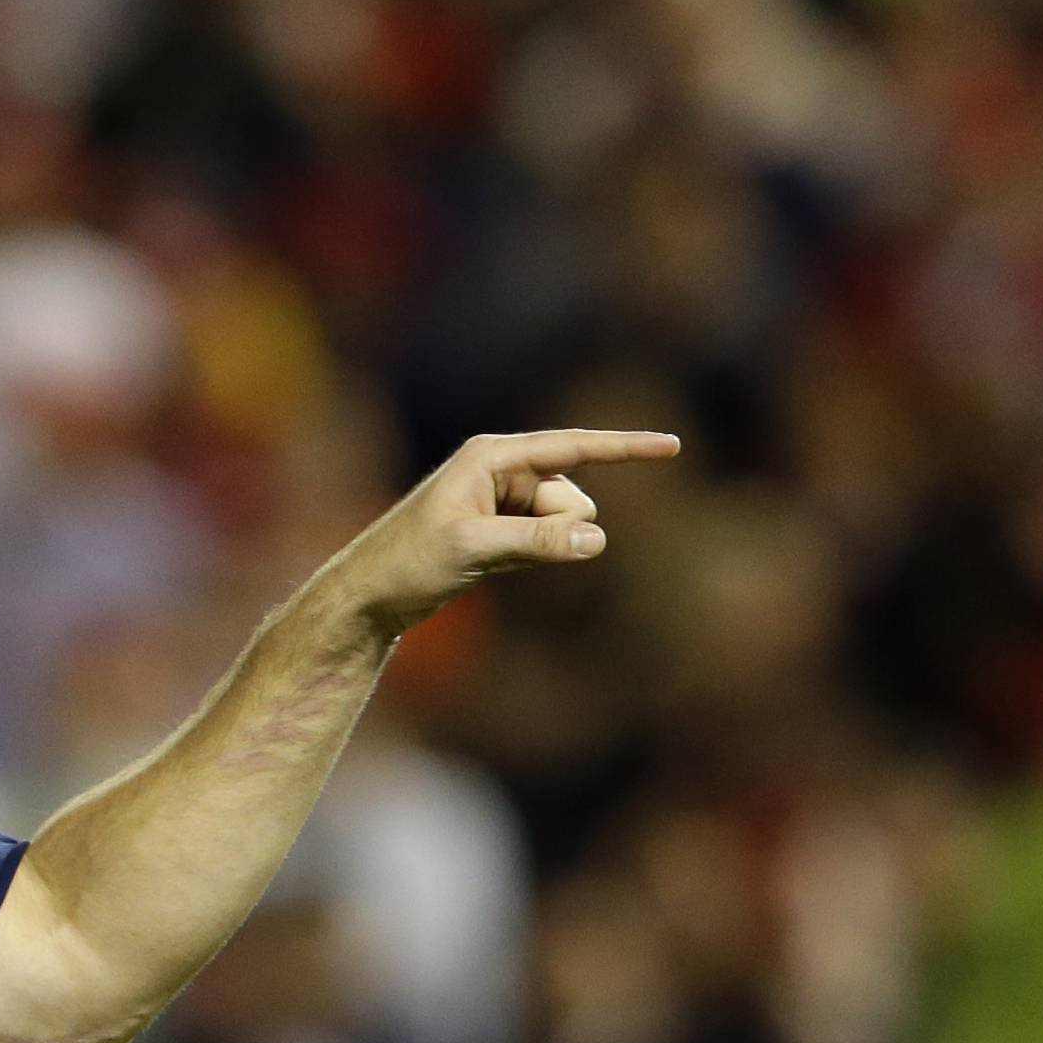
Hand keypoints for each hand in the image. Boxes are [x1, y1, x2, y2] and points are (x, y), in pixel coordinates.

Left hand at [310, 427, 682, 634]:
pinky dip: (535, 554)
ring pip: (563, 521)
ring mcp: (501, 498)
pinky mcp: (500, 526)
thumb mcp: (474, 551)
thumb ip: (537, 542)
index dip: (625, 448)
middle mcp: (499, 468)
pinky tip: (490, 564)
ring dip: (545, 545)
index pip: (573, 447)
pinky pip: (546, 538)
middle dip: (559, 526)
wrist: (367, 596)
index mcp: (491, 456)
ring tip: (486, 557)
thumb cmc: (408, 564)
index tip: (674, 446)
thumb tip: (597, 538)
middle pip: (571, 495)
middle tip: (499, 548)